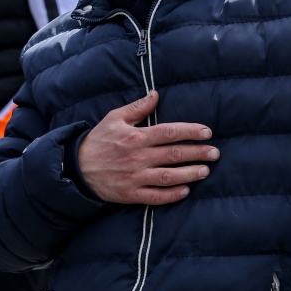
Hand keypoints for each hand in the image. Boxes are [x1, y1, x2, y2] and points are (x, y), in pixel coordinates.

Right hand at [75, 91, 216, 204]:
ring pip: (169, 176)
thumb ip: (137, 108)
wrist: (75, 168)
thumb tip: (156, 95)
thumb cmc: (97, 141)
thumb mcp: (113, 119)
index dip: (191, 131)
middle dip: (198, 153)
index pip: (169, 132)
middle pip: (174, 154)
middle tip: (214, 153)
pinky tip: (185, 191)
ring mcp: (134, 177)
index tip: (207, 132)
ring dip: (190, 174)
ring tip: (205, 171)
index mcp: (136, 138)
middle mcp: (138, 157)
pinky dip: (172, 195)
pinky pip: (155, 196)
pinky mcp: (130, 193)